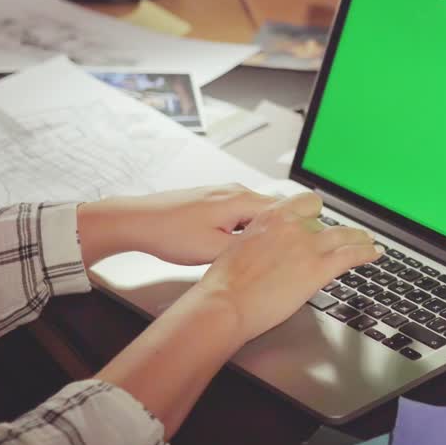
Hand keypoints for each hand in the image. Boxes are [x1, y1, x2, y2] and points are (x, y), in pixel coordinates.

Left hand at [77, 184, 281, 265]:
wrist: (138, 221)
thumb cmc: (169, 233)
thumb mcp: (214, 251)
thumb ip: (248, 249)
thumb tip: (272, 252)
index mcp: (242, 200)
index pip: (288, 208)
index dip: (301, 226)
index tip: (307, 241)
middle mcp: (236, 191)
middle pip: (274, 210)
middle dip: (280, 231)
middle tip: (284, 253)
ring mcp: (224, 193)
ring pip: (256, 212)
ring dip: (260, 230)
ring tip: (257, 252)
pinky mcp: (214, 200)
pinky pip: (241, 212)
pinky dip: (244, 227)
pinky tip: (235, 243)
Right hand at [189, 191, 381, 342]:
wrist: (225, 303)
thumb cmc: (224, 284)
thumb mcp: (240, 248)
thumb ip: (261, 241)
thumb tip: (268, 248)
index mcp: (271, 218)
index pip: (306, 202)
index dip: (317, 211)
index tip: (321, 217)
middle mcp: (292, 227)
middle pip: (327, 222)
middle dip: (341, 230)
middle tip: (352, 233)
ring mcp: (307, 246)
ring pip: (345, 235)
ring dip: (360, 238)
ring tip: (370, 241)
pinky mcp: (318, 268)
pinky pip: (351, 255)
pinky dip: (367, 253)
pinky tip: (375, 254)